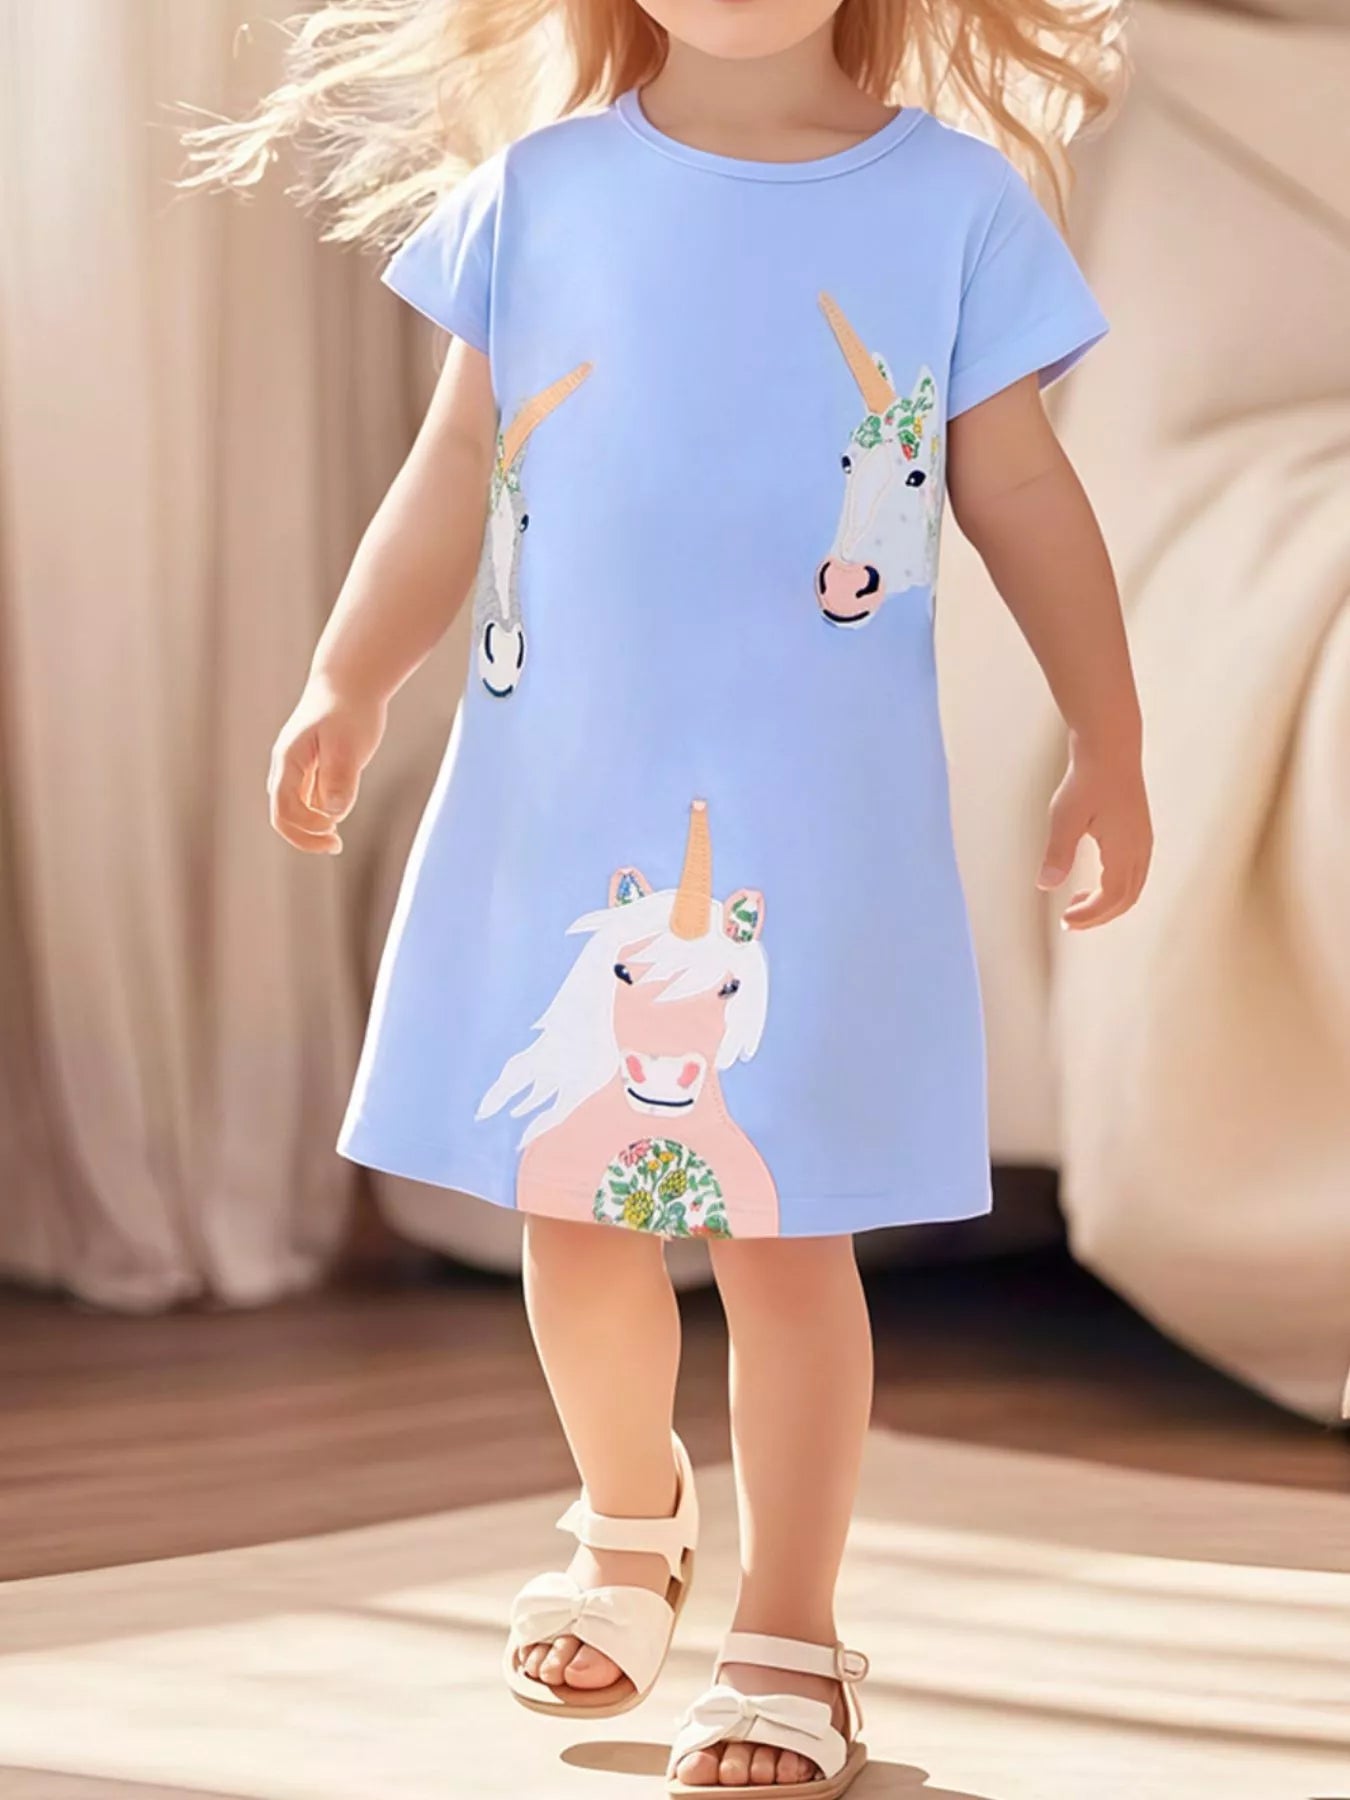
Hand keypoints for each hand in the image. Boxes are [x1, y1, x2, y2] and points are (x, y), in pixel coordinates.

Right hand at [267, 675, 386, 854]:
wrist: (350, 682)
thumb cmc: (349, 711)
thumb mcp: (347, 745)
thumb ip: (339, 778)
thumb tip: (333, 813)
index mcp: (288, 762)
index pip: (284, 811)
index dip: (306, 829)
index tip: (334, 829)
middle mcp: (287, 768)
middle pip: (284, 815)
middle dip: (306, 836)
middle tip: (335, 846)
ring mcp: (298, 768)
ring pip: (297, 808)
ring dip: (314, 826)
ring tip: (337, 837)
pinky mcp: (313, 767)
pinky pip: (310, 798)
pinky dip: (322, 812)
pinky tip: (340, 811)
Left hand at [1036, 736, 1152, 929]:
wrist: (1111, 747)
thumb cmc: (1087, 779)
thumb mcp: (1065, 816)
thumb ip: (1058, 853)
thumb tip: (1045, 886)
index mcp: (1125, 849)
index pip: (1113, 898)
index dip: (1090, 915)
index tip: (1065, 920)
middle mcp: (1140, 849)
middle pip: (1127, 898)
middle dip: (1099, 916)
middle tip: (1070, 921)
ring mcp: (1143, 841)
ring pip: (1133, 887)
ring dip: (1108, 903)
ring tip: (1077, 903)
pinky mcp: (1140, 833)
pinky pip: (1133, 873)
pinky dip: (1115, 887)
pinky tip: (1092, 880)